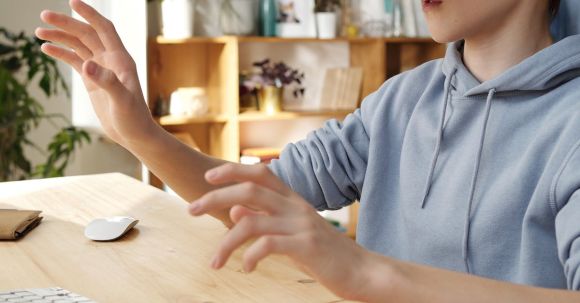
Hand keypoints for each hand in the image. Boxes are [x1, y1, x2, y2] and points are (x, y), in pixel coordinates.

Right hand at [36, 0, 156, 145]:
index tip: (72, 2)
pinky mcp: (92, 80)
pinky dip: (61, 53)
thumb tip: (86, 65)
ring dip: (61, 36)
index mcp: (121, 59)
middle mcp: (111, 60)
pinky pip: (75, 60)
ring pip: (79, 45)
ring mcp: (101, 69)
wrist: (134, 134)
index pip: (104, 29)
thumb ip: (106, 82)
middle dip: (66, 23)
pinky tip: (46, 48)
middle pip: (87, 34)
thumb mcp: (121, 100)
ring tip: (39, 31)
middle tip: (44, 16)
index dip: (90, 14)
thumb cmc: (134, 118)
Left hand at [188, 163, 375, 300]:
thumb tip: (235, 211)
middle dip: (216, 198)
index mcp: (293, 199)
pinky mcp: (306, 246)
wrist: (361, 271)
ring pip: (251, 222)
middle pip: (249, 191)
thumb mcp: (291, 233)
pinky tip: (247, 269)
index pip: (259, 174)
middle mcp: (296, 206)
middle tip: (191, 210)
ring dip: (225, 243)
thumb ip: (265, 220)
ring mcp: (301, 224)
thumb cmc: (324, 253)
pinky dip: (250, 258)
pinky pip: (267, 245)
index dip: (232, 170)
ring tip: (214, 262)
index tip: (208, 177)